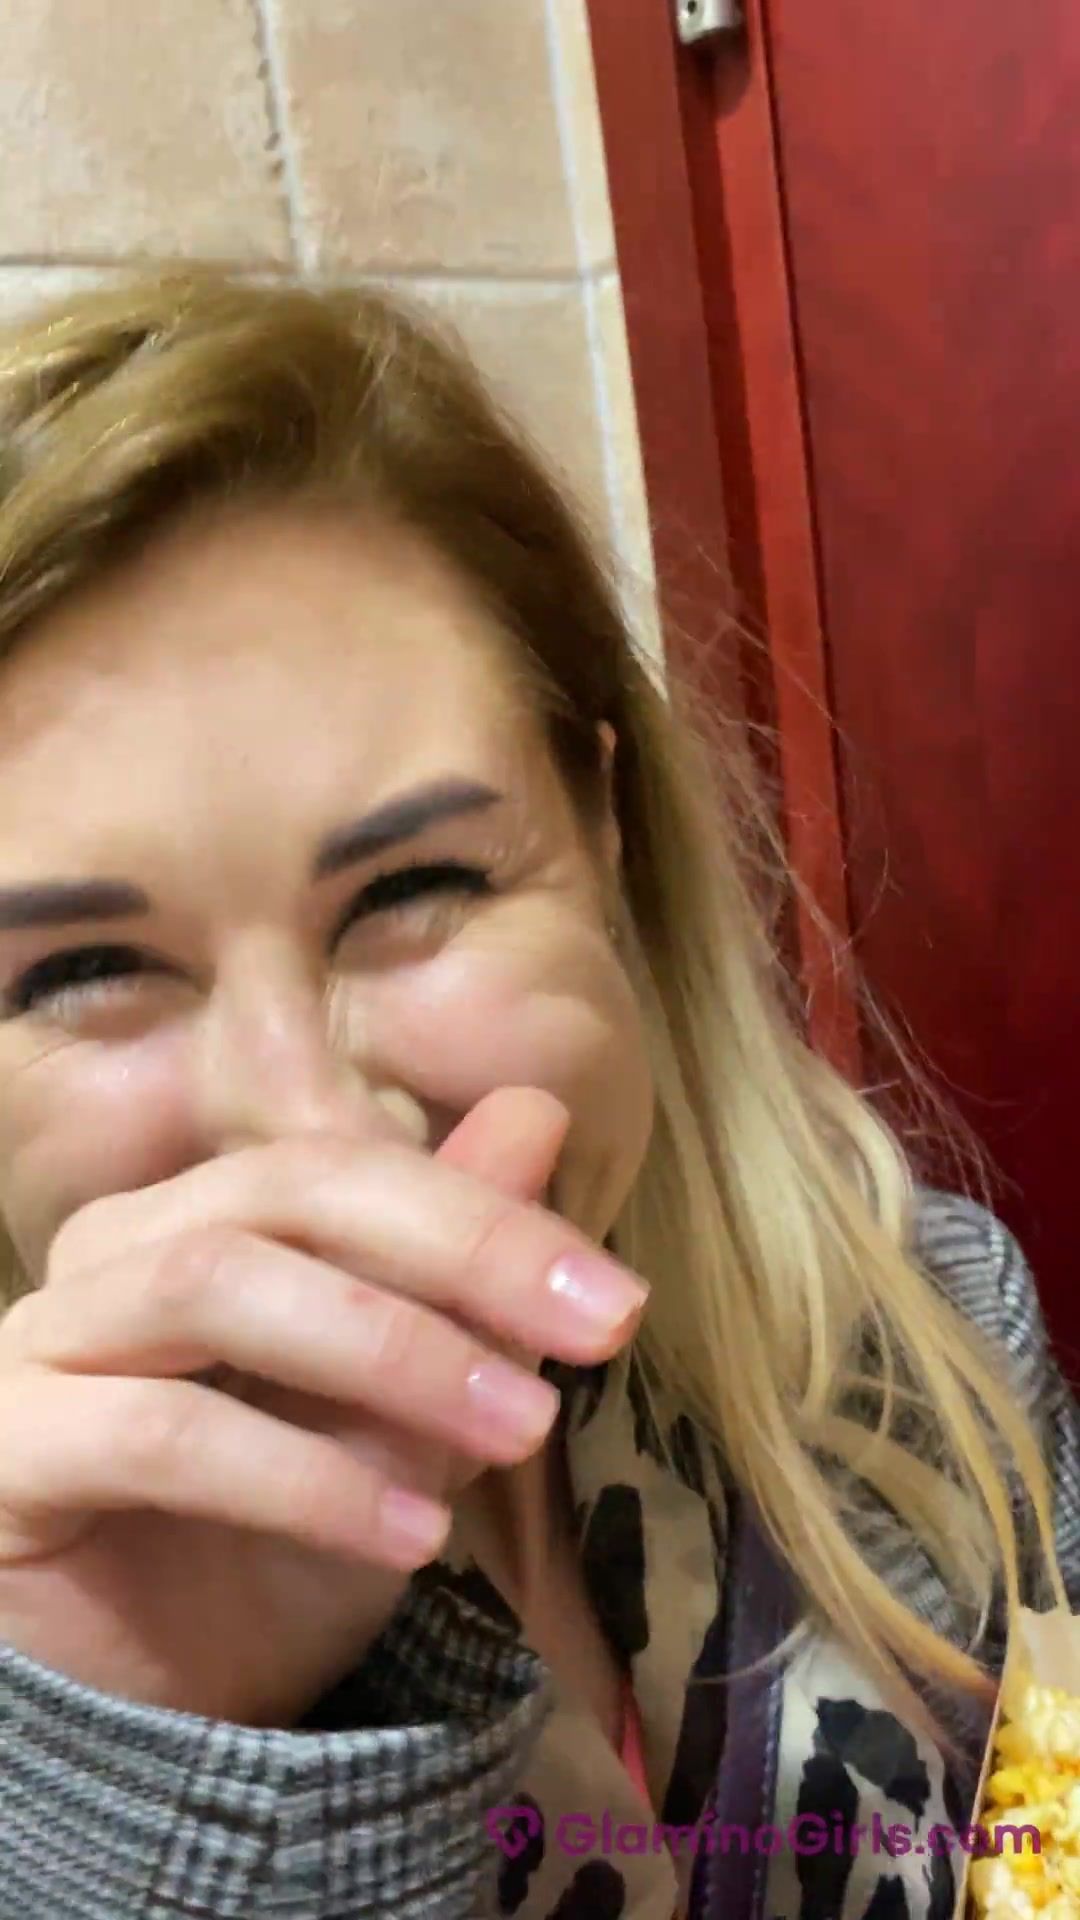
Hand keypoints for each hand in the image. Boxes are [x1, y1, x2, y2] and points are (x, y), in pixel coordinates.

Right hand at [0, 1087, 646, 1723]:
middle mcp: (112, 1252)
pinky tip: (413, 1538)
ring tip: (517, 1431)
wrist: (153, 1726)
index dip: (486, 1216)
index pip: (346, 1168)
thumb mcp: (403, 1420)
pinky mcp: (7, 1448)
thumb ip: (453, 1275)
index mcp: (202, 1218)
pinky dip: (301, 1476)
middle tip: (595, 1332)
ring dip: (389, 1350)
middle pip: (286, 1190)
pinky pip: (161, 1432)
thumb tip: (537, 1110)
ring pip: (215, 1283)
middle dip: (457, 1250)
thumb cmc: (275, 1554)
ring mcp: (42, 1341)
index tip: (618, 1301)